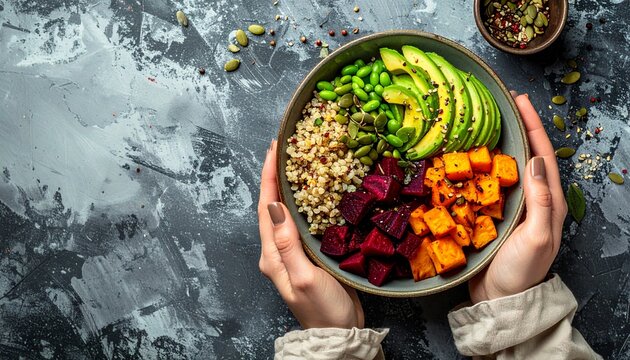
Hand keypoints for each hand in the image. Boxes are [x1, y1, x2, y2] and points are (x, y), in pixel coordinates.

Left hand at [258, 140, 363, 328]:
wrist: (339, 334)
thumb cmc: (324, 310)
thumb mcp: (306, 277)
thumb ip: (288, 244)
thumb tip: (274, 207)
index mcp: (272, 255)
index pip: (266, 208)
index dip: (269, 177)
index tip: (274, 150)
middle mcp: (277, 251)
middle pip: (271, 206)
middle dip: (275, 175)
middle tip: (284, 147)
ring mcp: (291, 253)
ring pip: (285, 211)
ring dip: (287, 185)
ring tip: (295, 160)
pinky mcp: (306, 255)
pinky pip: (300, 220)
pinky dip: (303, 200)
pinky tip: (312, 190)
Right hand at [469, 93, 567, 302]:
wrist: (499, 300)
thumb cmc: (521, 272)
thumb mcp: (538, 237)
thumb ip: (541, 201)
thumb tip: (537, 160)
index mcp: (548, 202)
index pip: (543, 155)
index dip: (533, 126)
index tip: (520, 101)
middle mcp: (531, 200)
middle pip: (526, 155)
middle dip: (516, 128)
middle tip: (500, 105)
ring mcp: (511, 207)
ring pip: (505, 167)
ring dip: (496, 144)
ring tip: (481, 125)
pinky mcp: (492, 215)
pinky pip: (486, 184)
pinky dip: (478, 167)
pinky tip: (465, 159)